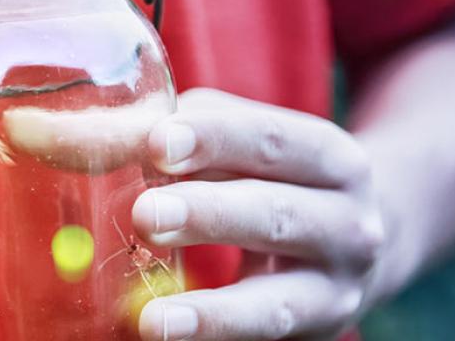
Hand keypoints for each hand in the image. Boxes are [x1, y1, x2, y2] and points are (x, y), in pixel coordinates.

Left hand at [132, 89, 383, 339]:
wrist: (362, 248)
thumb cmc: (281, 182)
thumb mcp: (253, 148)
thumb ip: (186, 136)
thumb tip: (91, 135)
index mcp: (332, 160)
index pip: (272, 140)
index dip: (215, 138)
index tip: (158, 143)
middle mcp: (349, 225)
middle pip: (275, 216)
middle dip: (209, 215)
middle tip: (146, 214)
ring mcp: (335, 292)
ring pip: (274, 304)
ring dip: (212, 312)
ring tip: (153, 319)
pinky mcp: (315, 336)